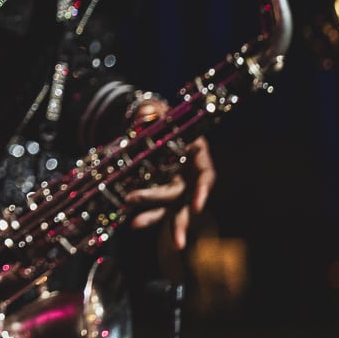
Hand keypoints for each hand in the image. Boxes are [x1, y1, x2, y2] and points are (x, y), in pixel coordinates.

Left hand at [123, 98, 213, 251]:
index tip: (196, 206)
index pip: (206, 175)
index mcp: (197, 153)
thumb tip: (146, 116)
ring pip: (170, 208)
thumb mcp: (156, 110)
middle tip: (137, 205)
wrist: (149, 124)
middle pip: (182, 195)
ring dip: (156, 220)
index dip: (202, 191)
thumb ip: (152, 112)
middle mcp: (189, 174)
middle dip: (161, 203)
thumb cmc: (158, 116)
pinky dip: (146, 215)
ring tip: (137, 227)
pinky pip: (156, 206)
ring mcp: (176, 185)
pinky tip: (132, 222)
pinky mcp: (160, 191)